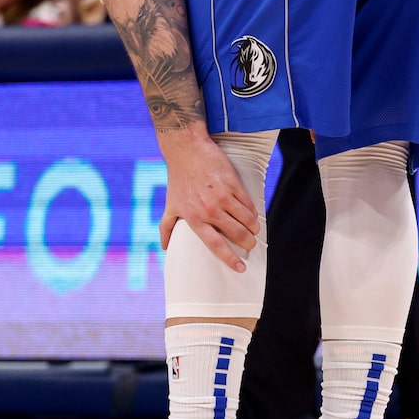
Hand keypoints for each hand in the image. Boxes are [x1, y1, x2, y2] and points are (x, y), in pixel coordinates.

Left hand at [158, 133, 259, 272]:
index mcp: (194, 218)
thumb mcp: (170, 204)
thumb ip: (166, 227)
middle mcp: (209, 209)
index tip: (240, 268)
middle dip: (248, 243)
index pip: (215, 245)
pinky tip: (253, 214)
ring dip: (253, 228)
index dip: (230, 259)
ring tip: (254, 231)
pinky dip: (252, 211)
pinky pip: (248, 203)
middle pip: (236, 234)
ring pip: (246, 219)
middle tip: (250, 245)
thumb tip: (164, 247)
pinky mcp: (232, 183)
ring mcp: (222, 196)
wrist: (186, 150)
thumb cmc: (178, 179)